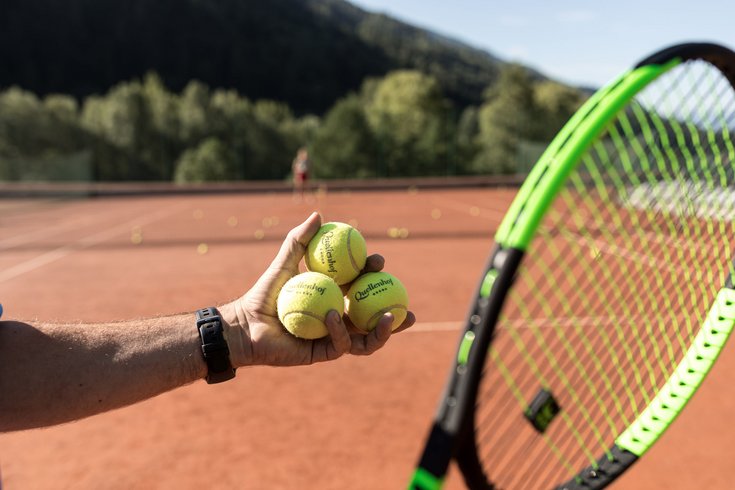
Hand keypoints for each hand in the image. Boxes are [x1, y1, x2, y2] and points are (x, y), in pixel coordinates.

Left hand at [221, 212, 415, 366]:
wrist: (246, 325)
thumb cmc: (264, 294)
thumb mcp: (284, 263)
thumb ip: (299, 240)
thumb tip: (319, 215)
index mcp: (335, 296)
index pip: (362, 286)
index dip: (374, 274)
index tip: (379, 261)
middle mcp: (339, 318)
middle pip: (374, 316)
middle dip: (396, 313)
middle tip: (406, 304)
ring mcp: (333, 337)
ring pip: (367, 338)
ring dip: (383, 331)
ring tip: (391, 318)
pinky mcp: (323, 353)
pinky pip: (341, 344)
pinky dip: (340, 330)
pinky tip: (336, 315)